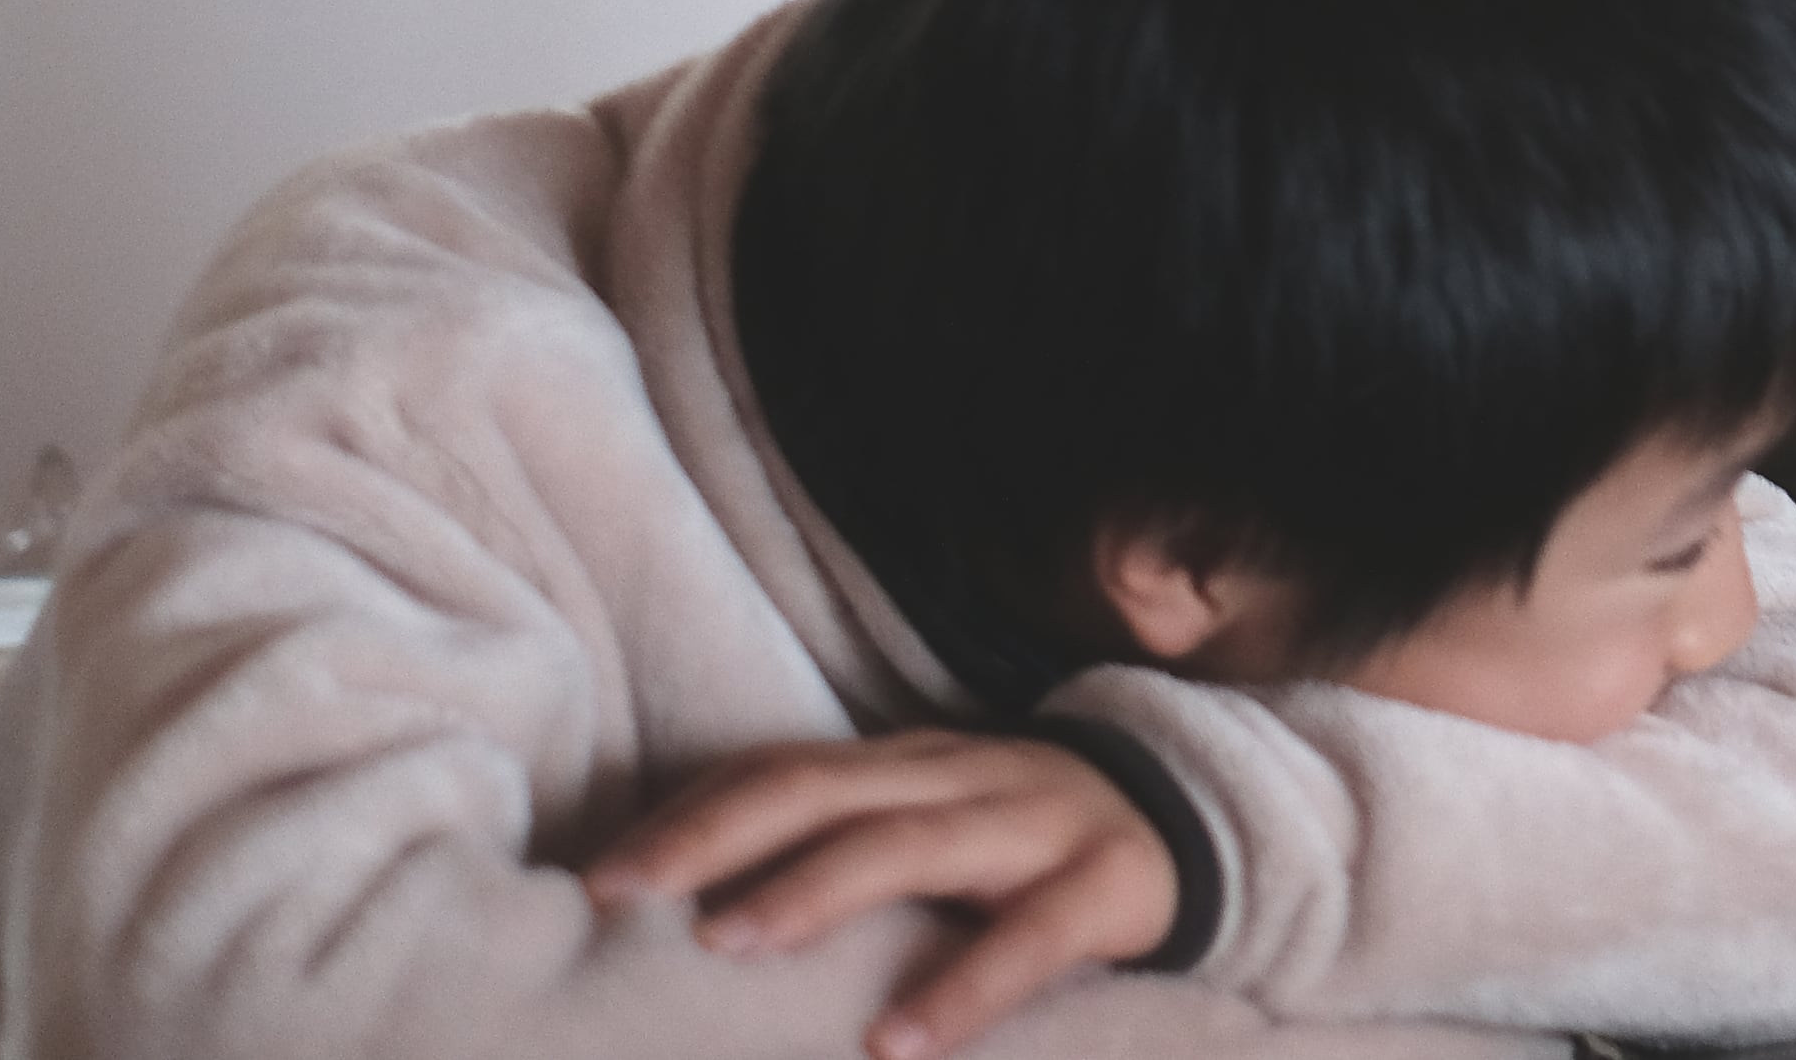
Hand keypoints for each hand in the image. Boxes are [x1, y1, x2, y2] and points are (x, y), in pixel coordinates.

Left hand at [586, 729, 1177, 1059]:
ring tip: (728, 942)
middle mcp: (966, 777)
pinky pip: (1031, 938)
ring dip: (812, 889)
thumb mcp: (935, 832)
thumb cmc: (1025, 857)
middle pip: (827, 787)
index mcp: (915, 764)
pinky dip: (962, 986)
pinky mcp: (1106, 889)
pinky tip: (898, 1042)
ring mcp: (1039, 825)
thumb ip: (844, 855)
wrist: (1196, 834)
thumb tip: (694, 924)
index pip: (787, 769)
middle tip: (625, 896)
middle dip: (717, 836)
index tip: (599, 876)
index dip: (692, 814)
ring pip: (912, 841)